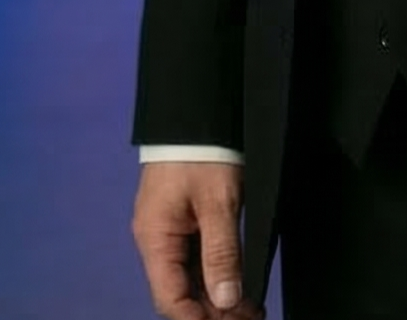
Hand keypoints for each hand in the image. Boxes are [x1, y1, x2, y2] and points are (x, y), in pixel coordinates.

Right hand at [132, 160, 263, 319]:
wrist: (198, 107)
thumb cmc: (203, 150)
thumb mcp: (218, 202)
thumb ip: (221, 253)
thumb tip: (226, 301)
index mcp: (155, 239)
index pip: (171, 299)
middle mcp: (157, 239)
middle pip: (180, 292)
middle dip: (213, 311)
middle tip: (251, 317)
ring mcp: (169, 229)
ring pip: (190, 277)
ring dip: (217, 296)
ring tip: (251, 309)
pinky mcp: (183, 218)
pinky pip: (196, 257)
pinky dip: (216, 274)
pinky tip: (239, 285)